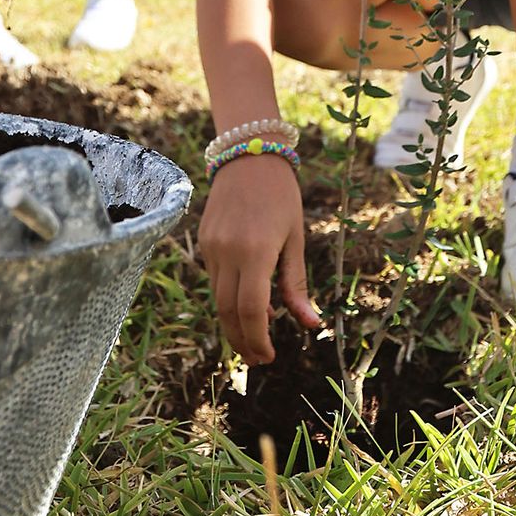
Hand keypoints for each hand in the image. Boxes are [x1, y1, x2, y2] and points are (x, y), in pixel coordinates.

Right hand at [200, 153, 318, 364]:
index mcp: (256, 250)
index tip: (270, 356)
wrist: (248, 156)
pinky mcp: (203, 243)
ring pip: (218, 300)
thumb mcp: (296, 239)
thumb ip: (297, 285)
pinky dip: (229, 299)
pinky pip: (214, 281)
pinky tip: (249, 304)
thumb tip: (311, 325)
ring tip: (256, 336)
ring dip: (235, 324)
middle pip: (228, 312)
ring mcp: (211, 248)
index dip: (259, 339)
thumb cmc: (281, 197)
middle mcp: (228, 252)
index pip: (252, 309)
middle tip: (259, 359)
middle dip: (243, 341)